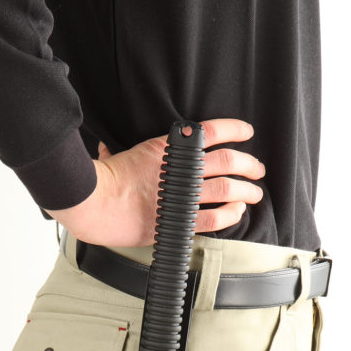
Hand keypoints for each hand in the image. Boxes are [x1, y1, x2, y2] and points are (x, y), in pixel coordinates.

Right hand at [42, 118, 264, 247]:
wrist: (93, 204)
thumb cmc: (99, 181)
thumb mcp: (112, 157)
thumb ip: (115, 152)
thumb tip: (106, 150)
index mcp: (165, 148)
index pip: (208, 131)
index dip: (234, 129)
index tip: (247, 132)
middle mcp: (179, 169)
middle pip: (228, 161)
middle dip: (249, 164)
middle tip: (257, 169)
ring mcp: (181, 196)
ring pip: (228, 188)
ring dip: (247, 190)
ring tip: (255, 194)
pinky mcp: (179, 221)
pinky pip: (215, 217)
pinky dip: (231, 214)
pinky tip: (237, 212)